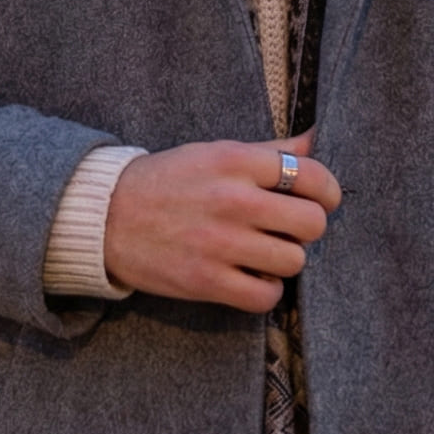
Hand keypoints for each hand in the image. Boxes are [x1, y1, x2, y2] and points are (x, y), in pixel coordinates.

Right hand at [103, 130, 343, 312]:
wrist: (106, 216)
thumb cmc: (169, 181)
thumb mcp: (216, 152)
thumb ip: (270, 150)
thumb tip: (316, 138)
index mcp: (237, 161)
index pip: (313, 175)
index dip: (326, 191)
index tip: (320, 199)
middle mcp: (234, 200)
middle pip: (313, 223)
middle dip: (305, 227)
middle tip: (285, 228)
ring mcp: (220, 243)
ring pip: (294, 261)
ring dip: (283, 259)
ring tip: (262, 252)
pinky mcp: (206, 281)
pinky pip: (266, 295)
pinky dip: (264, 290)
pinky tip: (250, 277)